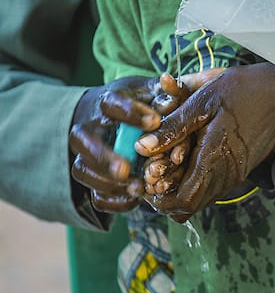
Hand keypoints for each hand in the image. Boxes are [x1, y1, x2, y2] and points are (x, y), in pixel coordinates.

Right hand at [69, 76, 168, 212]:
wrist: (107, 115)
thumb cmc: (136, 101)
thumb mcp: (150, 91)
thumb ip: (165, 94)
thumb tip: (174, 99)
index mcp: (105, 102)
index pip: (110, 104)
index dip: (130, 113)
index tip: (155, 122)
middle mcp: (88, 128)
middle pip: (83, 141)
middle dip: (104, 157)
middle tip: (127, 169)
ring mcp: (85, 154)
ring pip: (82, 170)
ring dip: (108, 183)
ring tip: (138, 188)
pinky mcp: (93, 177)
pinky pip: (93, 195)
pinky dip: (112, 201)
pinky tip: (134, 200)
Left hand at [135, 64, 274, 219]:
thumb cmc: (241, 91)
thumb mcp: (203, 101)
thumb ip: (174, 127)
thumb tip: (142, 147)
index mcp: (215, 158)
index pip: (183, 202)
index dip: (160, 200)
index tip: (147, 180)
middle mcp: (226, 174)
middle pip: (189, 207)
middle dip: (166, 196)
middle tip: (153, 172)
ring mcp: (235, 174)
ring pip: (200, 200)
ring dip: (180, 188)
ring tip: (166, 163)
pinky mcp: (240, 170)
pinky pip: (212, 187)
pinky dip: (195, 180)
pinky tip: (187, 157)